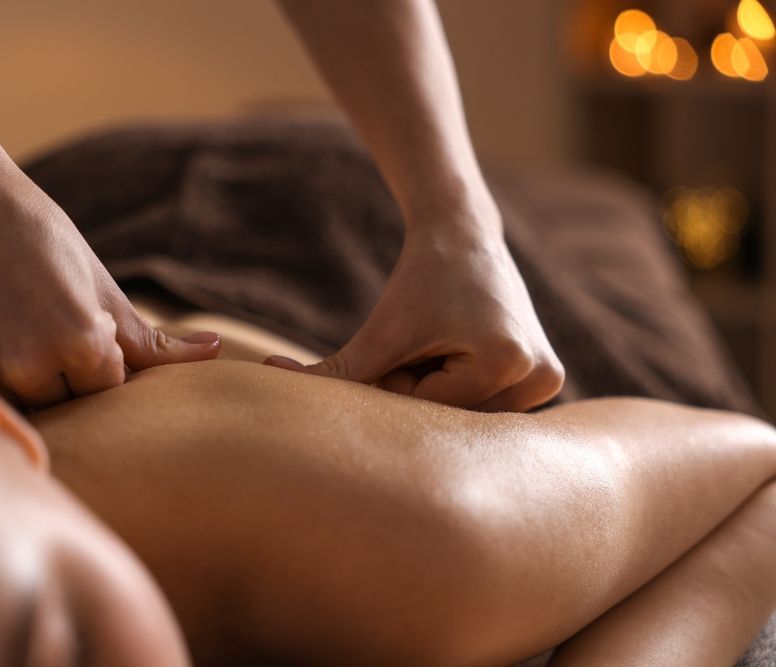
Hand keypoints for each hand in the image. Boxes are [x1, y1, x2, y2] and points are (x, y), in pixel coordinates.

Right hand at [0, 172, 220, 407]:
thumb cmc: (36, 234)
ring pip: (24, 407)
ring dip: (22, 383)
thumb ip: (152, 340)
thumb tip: (215, 351)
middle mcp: (31, 366)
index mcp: (81, 342)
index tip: (73, 319)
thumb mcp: (100, 283)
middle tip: (36, 320)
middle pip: (67, 405)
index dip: (96, 359)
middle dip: (61, 375)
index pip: (109, 390)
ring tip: (7, 326)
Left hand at [265, 226, 563, 411]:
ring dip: (440, 389)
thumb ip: (332, 373)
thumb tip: (268, 380)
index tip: (407, 339)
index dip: (398, 381)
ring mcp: (548, 381)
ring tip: (448, 341)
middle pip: (450, 421)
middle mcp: (540, 379)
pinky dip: (459, 386)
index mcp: (506, 364)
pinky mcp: (545, 378)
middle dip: (420, 390)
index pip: (426, 411)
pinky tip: (464, 345)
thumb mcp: (378, 333)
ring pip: (463, 417)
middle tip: (429, 338)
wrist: (463, 235)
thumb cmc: (418, 281)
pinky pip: (482, 405)